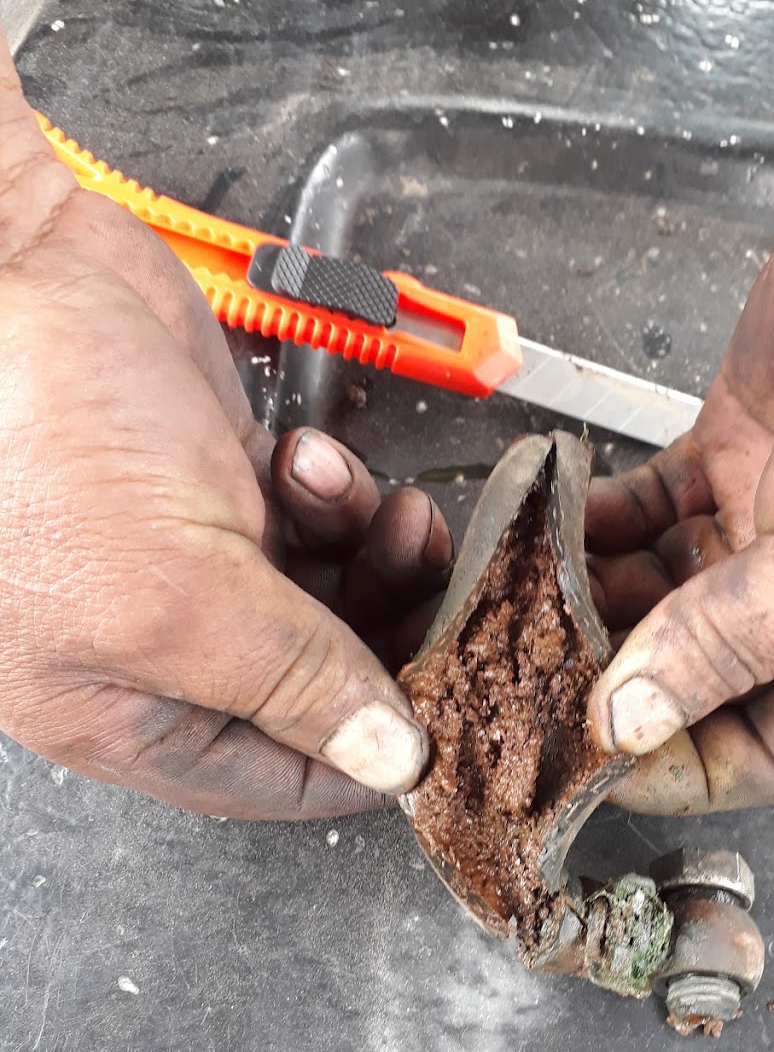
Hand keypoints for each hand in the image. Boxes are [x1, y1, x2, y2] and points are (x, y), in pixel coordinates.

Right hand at [0, 34, 450, 817]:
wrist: (5, 275)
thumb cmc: (35, 441)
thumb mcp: (176, 594)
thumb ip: (294, 682)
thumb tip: (389, 762)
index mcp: (137, 713)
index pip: (288, 776)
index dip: (375, 750)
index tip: (451, 704)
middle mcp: (173, 648)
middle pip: (327, 681)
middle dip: (390, 631)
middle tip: (432, 582)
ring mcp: (201, 561)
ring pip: (335, 594)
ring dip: (369, 550)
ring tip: (362, 502)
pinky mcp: (225, 484)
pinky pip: (320, 516)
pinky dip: (335, 489)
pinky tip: (306, 455)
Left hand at [585, 78, 773, 812]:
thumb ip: (727, 647)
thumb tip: (630, 722)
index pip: (750, 761)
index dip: (665, 770)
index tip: (583, 762)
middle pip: (685, 680)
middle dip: (607, 684)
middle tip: (525, 682)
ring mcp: (765, 531)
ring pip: (652, 596)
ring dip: (587, 603)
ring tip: (517, 610)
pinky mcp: (730, 456)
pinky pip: (642, 511)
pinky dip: (594, 522)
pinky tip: (549, 529)